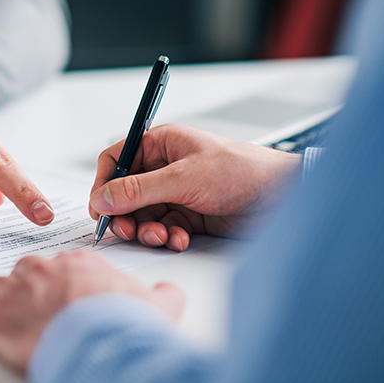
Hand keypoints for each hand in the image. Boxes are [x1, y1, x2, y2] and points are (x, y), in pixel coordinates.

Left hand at [0, 251, 184, 371]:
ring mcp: (14, 291)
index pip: (60, 264)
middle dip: (28, 287)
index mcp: (77, 264)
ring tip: (5, 313)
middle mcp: (42, 270)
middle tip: (34, 307)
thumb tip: (168, 291)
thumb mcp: (160, 307)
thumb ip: (163, 294)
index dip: (59, 282)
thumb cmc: (124, 327)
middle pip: (26, 270)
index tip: (60, 294)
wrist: (100, 349)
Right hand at [89, 124, 300, 250]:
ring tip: (162, 236)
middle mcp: (164, 167)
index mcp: (161, 144)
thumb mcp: (184, 178)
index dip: (103, 184)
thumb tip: (103, 198)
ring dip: (148, 230)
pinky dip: (168, 237)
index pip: (116, 160)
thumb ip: (139, 190)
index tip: (100, 208)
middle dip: (125, 215)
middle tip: (128, 231)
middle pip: (125, 194)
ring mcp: (176, 192)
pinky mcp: (188, 215)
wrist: (283, 196)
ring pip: (142, 215)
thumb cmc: (243, 171)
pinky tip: (180, 238)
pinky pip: (163, 228)